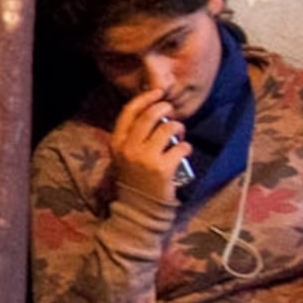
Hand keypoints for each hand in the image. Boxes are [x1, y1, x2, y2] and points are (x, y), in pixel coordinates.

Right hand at [109, 87, 191, 205]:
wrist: (139, 209)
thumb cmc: (134, 179)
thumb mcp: (124, 156)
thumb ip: (133, 136)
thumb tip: (154, 112)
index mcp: (117, 143)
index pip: (129, 112)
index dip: (145, 98)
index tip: (157, 93)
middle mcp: (129, 149)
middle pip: (149, 116)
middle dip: (164, 108)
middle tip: (171, 112)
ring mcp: (145, 159)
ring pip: (167, 128)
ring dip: (178, 128)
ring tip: (179, 134)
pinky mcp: (163, 169)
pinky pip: (181, 147)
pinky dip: (186, 147)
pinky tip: (184, 151)